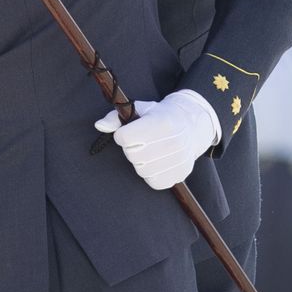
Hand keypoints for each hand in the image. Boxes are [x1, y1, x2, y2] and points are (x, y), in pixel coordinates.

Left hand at [92, 90, 218, 190]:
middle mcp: (173, 141)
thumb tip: (99, 125)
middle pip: (132, 155)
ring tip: (150, 151)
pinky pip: (153, 182)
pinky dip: (151, 174)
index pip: (124, 137)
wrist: (192, 126)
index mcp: (162, 122)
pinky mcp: (180, 174)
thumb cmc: (161, 117)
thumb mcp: (141, 109)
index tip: (130, 131)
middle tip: (142, 142)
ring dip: (140, 162)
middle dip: (131, 148)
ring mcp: (179, 159)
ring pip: (141, 170)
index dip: (123, 134)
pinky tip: (157, 162)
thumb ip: (117, 117)